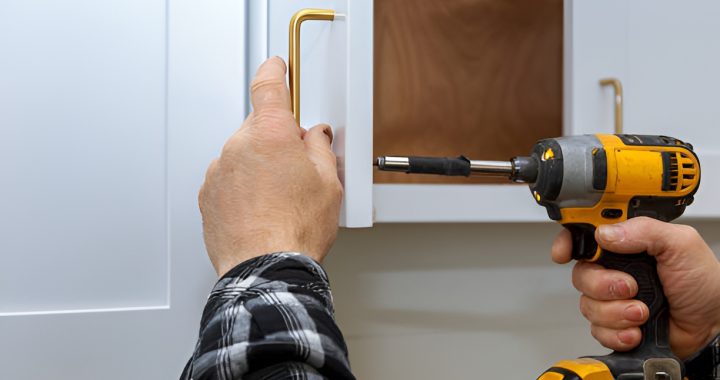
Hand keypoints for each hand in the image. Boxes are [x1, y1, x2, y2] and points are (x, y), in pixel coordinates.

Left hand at [199, 57, 342, 276]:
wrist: (266, 269)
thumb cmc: (295, 231)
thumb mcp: (328, 182)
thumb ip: (320, 148)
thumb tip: (315, 138)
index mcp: (271, 134)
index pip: (269, 86)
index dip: (274, 71)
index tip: (276, 66)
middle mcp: (239, 146)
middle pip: (259, 127)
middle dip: (278, 140)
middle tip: (299, 169)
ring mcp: (219, 171)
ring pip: (244, 154)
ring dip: (260, 166)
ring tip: (280, 200)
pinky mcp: (208, 195)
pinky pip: (229, 179)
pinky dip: (243, 187)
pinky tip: (263, 210)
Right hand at [552, 217, 719, 358]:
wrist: (712, 330)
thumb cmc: (705, 287)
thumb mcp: (681, 245)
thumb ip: (644, 230)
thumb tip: (606, 234)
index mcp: (629, 244)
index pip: (587, 235)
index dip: (569, 241)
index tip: (564, 252)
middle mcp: (617, 270)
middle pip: (581, 273)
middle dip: (603, 285)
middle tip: (629, 287)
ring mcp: (614, 299)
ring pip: (588, 304)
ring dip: (615, 312)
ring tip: (642, 312)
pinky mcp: (615, 324)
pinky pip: (597, 329)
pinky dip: (617, 332)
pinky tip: (637, 330)